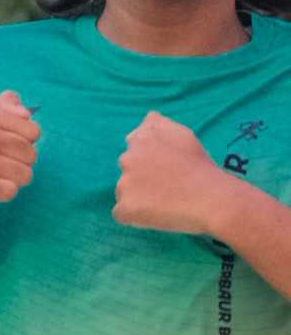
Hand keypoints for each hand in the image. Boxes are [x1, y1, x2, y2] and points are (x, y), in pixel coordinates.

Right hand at [0, 92, 37, 227]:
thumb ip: (6, 107)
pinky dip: (2, 195)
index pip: (34, 131)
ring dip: (12, 181)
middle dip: (19, 165)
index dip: (24, 144)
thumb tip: (26, 112)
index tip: (2, 147)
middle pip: (31, 154)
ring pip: (25, 174)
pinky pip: (10, 191)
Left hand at [114, 112, 237, 238]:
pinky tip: (157, 214)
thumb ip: (160, 125)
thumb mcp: (183, 134)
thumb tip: (148, 118)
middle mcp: (127, 158)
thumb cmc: (201, 166)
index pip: (133, 148)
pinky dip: (135, 217)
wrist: (211, 197)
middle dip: (142, 178)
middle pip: (128, 171)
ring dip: (139, 197)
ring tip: (165, 200)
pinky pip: (122, 214)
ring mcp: (124, 183)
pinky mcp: (125, 207)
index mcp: (140, 139)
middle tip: (168, 186)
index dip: (150, 161)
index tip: (166, 169)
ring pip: (125, 192)